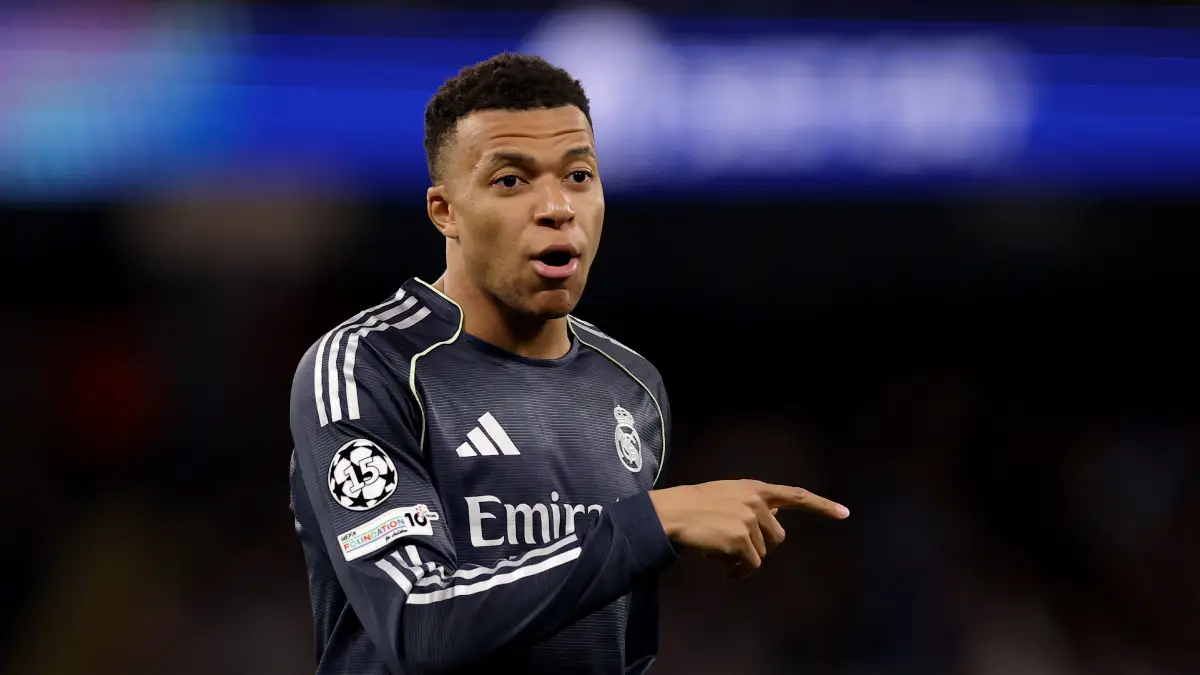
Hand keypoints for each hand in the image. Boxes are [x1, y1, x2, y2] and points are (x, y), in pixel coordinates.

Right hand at [648, 480, 847, 577]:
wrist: (671, 514)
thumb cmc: (694, 506)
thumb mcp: (728, 496)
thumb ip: (753, 504)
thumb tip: (777, 518)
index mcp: (754, 489)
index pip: (795, 496)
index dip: (822, 505)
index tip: (845, 513)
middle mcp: (757, 502)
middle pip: (777, 538)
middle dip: (761, 548)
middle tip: (735, 552)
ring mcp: (750, 520)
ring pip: (761, 554)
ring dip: (743, 560)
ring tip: (719, 552)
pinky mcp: (741, 539)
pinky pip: (749, 566)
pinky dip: (738, 573)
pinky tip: (723, 570)